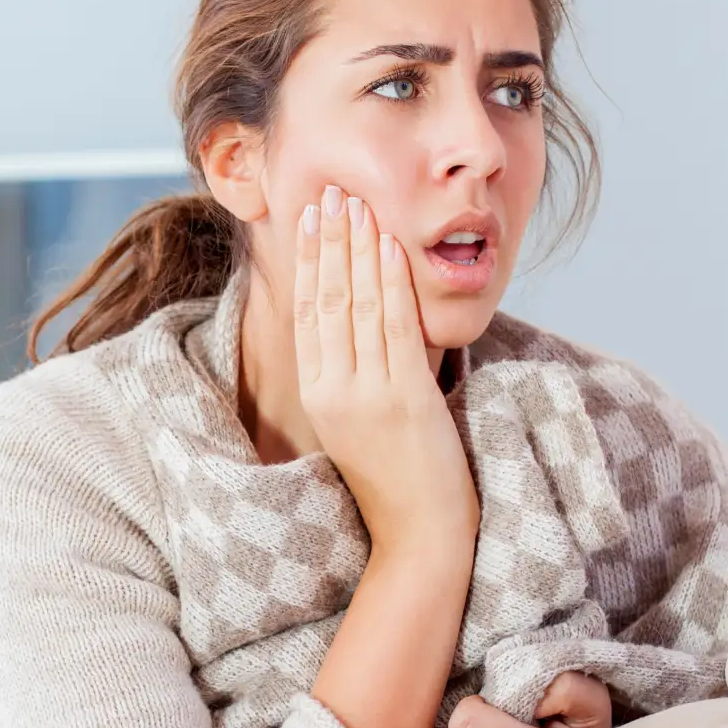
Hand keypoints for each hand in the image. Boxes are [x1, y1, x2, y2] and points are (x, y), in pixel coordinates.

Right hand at [292, 184, 479, 555]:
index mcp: (318, 396)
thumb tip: (354, 327)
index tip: (312, 218)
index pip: (308, 314)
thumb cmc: (395, 481)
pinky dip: (390, 281)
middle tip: (331, 192)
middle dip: (330, 241)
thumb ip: (351, 377)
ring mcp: (369, 394)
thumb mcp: (357, 424)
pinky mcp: (406, 399)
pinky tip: (388, 246)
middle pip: (327, 300)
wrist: (419, 534)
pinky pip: (394, 327)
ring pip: (358, 305)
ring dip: (358, 248)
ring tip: (357, 205)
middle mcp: (335, 391)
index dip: (310, 262)